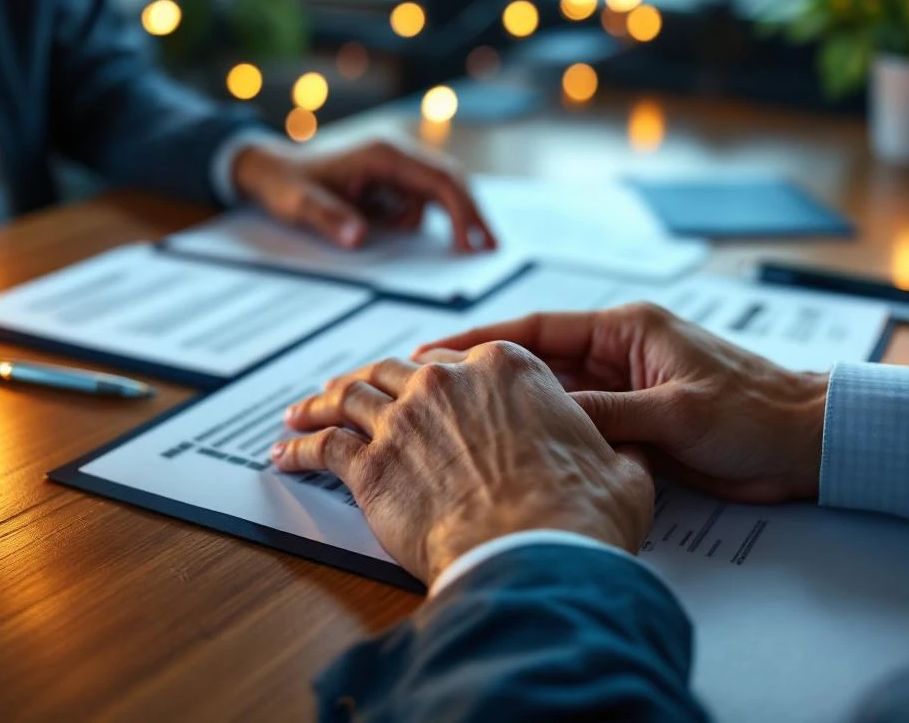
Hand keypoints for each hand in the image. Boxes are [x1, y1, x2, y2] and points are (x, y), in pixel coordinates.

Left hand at [232, 139, 496, 251]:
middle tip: (490, 248)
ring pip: (440, 190)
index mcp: (383, 154)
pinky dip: (428, 219)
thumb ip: (329, 219)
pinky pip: (422, 199)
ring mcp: (396, 166)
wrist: (270, 168)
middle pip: (449, 181)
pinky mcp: (392, 179)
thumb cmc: (286, 184)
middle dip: (471, 213)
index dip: (460, 210)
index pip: (437, 180)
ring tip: (468, 248)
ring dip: (451, 218)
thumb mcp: (300, 204)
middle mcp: (396, 154)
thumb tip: (359, 239)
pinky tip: (424, 237)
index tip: (471, 241)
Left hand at [271, 342, 654, 583]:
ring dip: (320, 403)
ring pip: (350, 397)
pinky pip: (323, 447)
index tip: (419, 377)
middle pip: (394, 371)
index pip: (457, 357)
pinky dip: (300, 447)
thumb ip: (611, 451)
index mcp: (507, 368)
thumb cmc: (579, 513)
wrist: (536, 551)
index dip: (434, 369)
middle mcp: (447, 382)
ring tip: (302, 411)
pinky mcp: (371, 467)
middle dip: (369, 380)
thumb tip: (623, 456)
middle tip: (348, 390)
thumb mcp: (619, 469)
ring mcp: (403, 420)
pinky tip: (285, 452)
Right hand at [417, 304, 828, 504]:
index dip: (484, 340)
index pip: (539, 330)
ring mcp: (624, 393)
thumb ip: (608, 414)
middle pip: (538, 365)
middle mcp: (618, 357)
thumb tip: (544, 419)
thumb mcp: (675, 410)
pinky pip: (581, 429)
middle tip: (435, 393)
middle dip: (489, 378)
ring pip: (555, 400)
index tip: (436, 350)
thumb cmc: (756, 410)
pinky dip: (552, 439)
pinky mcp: (635, 425)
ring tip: (463, 427)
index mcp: (626, 330)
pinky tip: (518, 454)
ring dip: (517, 412)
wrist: (806, 444)